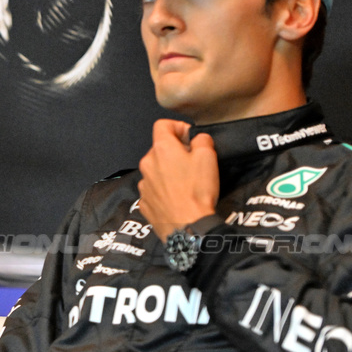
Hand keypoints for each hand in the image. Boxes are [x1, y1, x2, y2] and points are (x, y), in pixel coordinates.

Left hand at [138, 119, 219, 239]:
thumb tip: (196, 139)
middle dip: (175, 151)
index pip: (162, 125)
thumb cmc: (197, 191)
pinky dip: (164, 189)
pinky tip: (177, 198)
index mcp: (161, 149)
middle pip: (159, 148)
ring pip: (156, 169)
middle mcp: (147, 164)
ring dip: (168, 171)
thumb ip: (202, 140)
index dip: (178, 127)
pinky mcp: (144, 202)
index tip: (190, 138)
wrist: (187, 226)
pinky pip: (154, 188)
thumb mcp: (208, 157)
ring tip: (186, 183)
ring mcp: (143, 184)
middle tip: (193, 163)